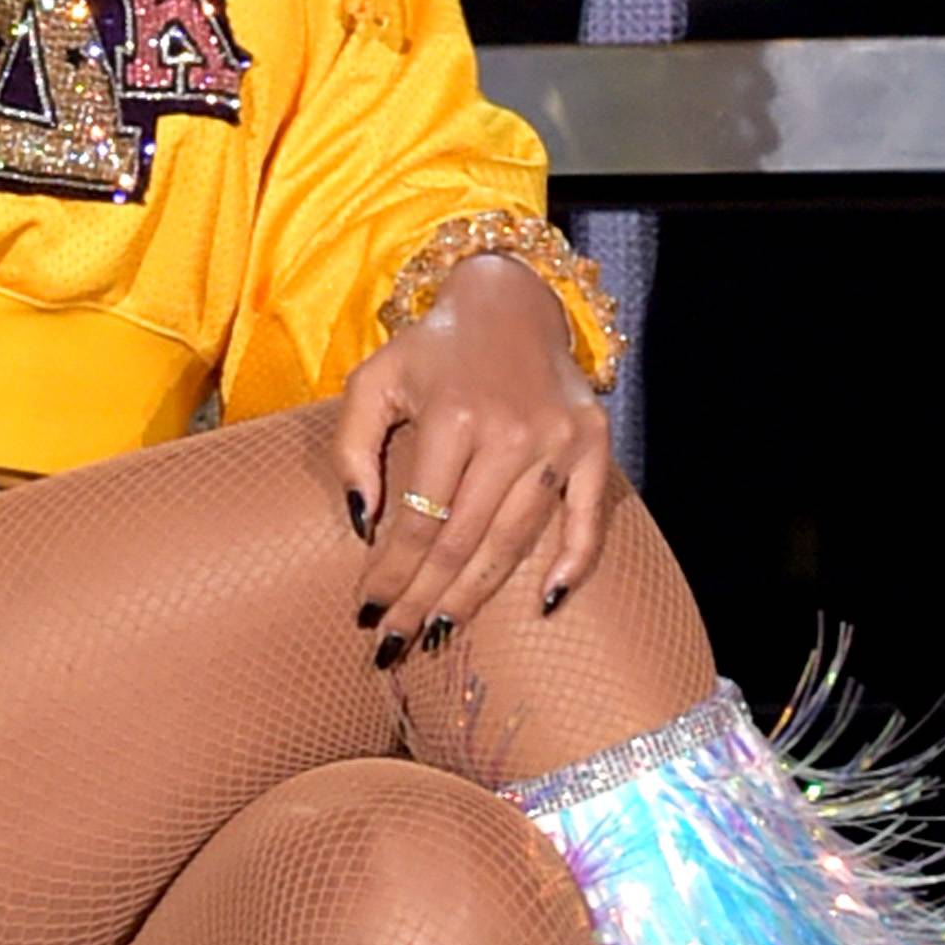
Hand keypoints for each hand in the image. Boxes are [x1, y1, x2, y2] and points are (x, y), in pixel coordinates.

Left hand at [332, 261, 614, 658]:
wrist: (508, 302)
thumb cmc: (431, 351)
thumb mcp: (373, 382)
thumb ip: (351, 450)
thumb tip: (362, 523)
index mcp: (454, 417)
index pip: (420, 520)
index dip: (391, 573)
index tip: (367, 610)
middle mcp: (511, 433)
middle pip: (464, 541)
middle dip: (424, 598)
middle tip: (396, 642)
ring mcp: (558, 440)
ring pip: (515, 540)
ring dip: (477, 594)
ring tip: (442, 630)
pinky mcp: (593, 443)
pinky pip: (586, 517)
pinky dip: (572, 563)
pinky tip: (546, 604)